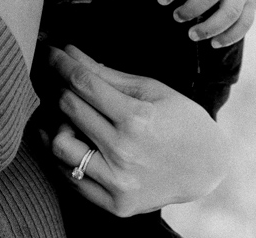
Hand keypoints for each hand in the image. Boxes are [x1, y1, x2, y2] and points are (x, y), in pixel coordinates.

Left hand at [40, 45, 227, 215]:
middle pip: (68, 108)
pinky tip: (70, 139)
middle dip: (55, 85)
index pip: (83, 83)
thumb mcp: (151, 89)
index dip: (60, 62)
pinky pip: (69, 177)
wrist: (206, 167)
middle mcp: (125, 152)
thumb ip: (107, 74)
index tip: (48, 51)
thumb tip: (70, 52)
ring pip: (59, 145)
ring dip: (55, 123)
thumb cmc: (180, 120)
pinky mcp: (114, 204)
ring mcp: (118, 181)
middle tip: (54, 77)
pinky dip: (62, 155)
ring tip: (65, 116)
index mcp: (137, 118)